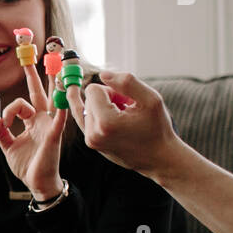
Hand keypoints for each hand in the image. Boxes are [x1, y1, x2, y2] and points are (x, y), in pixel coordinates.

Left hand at [0, 60, 65, 199]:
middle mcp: (44, 120)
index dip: (10, 110)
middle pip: (41, 91)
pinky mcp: (54, 135)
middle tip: (40, 53)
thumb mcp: (8, 146)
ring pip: (53, 98)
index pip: (22, 103)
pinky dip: (61, 105)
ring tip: (61, 62)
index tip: (4, 122)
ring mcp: (51, 125)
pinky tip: (65, 91)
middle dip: (38, 73)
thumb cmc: (26, 165)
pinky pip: (59, 118)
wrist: (38, 183)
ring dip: (56, 80)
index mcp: (34, 121)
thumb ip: (0, 131)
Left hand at [67, 70, 182, 175]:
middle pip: (89, 98)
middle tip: (127, 109)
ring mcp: (90, 141)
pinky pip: (83, 119)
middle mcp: (93, 133)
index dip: (112, 90)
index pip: (92, 90)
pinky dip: (89, 110)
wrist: (159, 157)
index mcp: (106, 123)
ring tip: (123, 115)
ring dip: (103, 107)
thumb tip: (102, 74)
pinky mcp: (91, 144)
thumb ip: (127, 82)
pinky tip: (74, 94)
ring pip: (86, 107)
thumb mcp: (151, 100)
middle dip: (107, 98)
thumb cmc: (158, 128)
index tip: (127, 100)